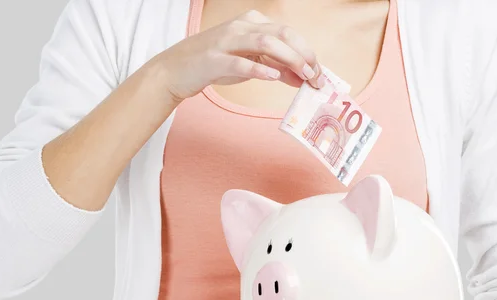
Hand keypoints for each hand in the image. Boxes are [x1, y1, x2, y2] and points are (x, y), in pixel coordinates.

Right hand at [151, 9, 324, 101]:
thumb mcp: (249, 64)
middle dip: (304, 55)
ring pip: (265, 43)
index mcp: (252, 24)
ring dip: (289, 60)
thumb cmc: (214, 65)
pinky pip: (240, 62)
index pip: (288, 34)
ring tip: (303, 77)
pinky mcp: (213, 60)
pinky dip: (259, 69)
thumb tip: (303, 78)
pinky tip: (273, 77)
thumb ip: (275, 67)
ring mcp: (226, 42)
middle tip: (317, 77)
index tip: (320, 74)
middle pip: (282, 35)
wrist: (175, 70)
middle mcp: (241, 28)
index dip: (308, 52)